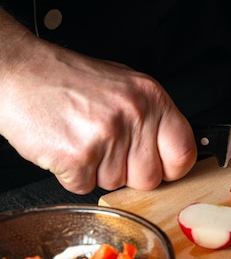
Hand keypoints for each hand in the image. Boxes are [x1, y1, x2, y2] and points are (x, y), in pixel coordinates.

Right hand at [0, 38, 196, 193]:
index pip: (184, 151)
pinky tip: (65, 148)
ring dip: (96, 171)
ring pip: (115, 184)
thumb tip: (171, 149)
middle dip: (129, 173)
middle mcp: (134, 114)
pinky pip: (84, 187)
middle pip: (150, 178)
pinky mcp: (78, 156)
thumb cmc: (66, 78)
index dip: (172, 167)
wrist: (18, 72)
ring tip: (82, 140)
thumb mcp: (123, 85)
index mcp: (151, 97)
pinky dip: (72, 175)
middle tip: (108, 151)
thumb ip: (151, 116)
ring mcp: (107, 136)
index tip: (161, 167)